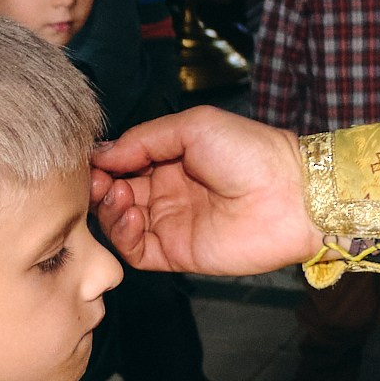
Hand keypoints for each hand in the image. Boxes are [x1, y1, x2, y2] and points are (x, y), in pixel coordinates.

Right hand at [91, 107, 320, 276]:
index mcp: (172, 159)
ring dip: (109, 208)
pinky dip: (123, 236)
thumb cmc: (250, 152)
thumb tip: (101, 153)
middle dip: (99, 186)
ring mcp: (171, 224)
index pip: (122, 162)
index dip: (103, 162)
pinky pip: (136, 251)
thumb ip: (144, 139)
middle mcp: (167, 192)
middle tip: (96, 180)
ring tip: (119, 194)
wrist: (290, 195)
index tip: (89, 159)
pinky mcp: (176, 254)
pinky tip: (131, 215)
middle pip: (115, 192)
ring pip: (120, 222)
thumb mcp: (193, 127)